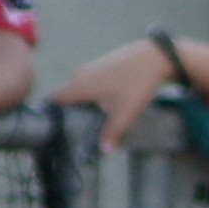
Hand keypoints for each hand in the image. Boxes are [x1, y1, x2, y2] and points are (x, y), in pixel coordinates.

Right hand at [53, 36, 183, 151]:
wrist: (156, 55)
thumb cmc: (138, 82)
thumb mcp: (126, 112)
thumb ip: (113, 132)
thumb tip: (104, 152)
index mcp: (79, 85)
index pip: (54, 100)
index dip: (52, 113)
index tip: (55, 126)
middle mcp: (80, 74)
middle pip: (67, 97)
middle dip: (71, 111)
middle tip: (79, 128)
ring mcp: (90, 66)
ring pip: (80, 88)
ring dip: (85, 102)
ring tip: (95, 117)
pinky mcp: (102, 62)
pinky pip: (91, 81)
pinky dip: (95, 92)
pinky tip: (107, 102)